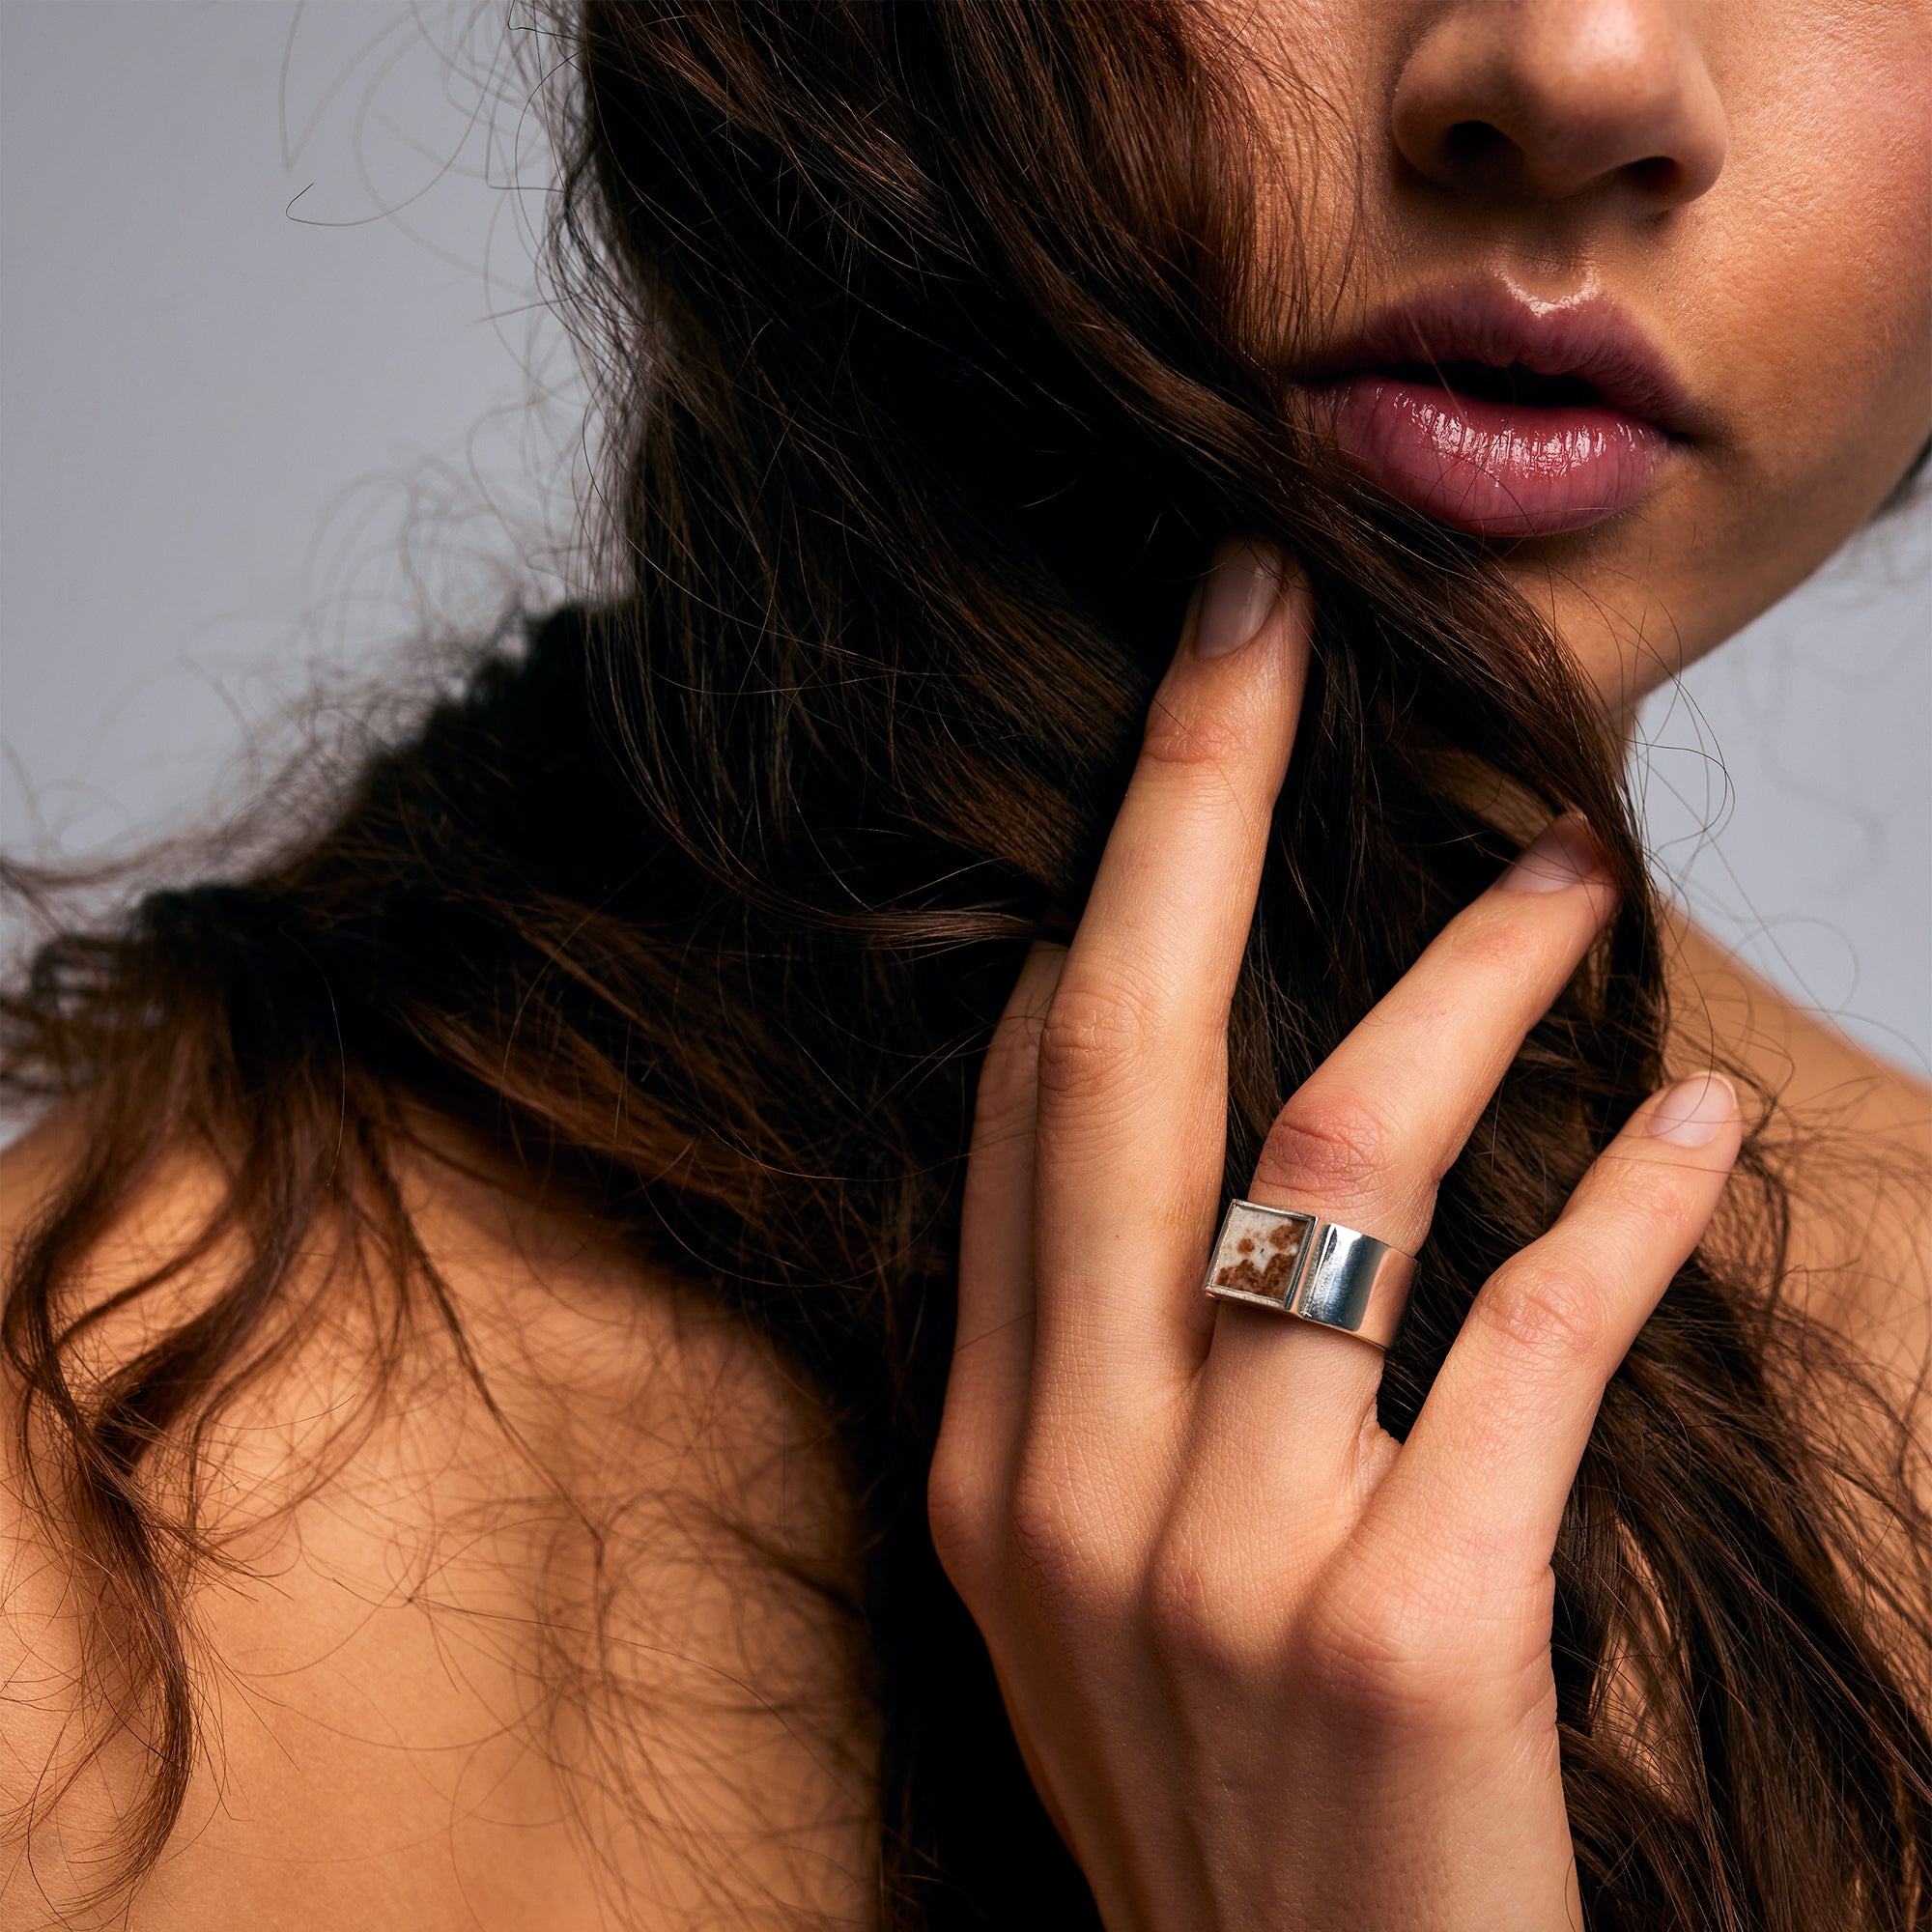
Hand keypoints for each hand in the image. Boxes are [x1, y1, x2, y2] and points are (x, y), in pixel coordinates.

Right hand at [928, 540, 1741, 1930]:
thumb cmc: (1245, 1821)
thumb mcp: (1113, 1604)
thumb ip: (1127, 1387)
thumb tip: (1205, 1154)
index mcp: (998, 1466)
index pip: (1028, 1109)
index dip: (1101, 895)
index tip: (1177, 738)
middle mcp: (1075, 1486)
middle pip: (1120, 1060)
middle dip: (1185, 801)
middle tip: (1265, 616)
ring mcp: (1227, 1562)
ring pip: (1332, 1163)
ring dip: (1461, 984)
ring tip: (1566, 877)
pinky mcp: (1411, 1635)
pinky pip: (1529, 1343)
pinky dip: (1632, 1211)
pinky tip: (1698, 1123)